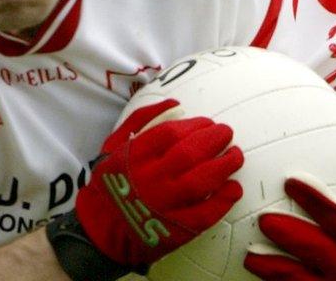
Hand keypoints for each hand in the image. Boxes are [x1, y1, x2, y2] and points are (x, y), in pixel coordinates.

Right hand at [46, 99, 243, 279]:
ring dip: (224, 166)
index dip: (194, 125)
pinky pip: (206, 214)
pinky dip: (224, 200)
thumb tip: (174, 103)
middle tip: (227, 133)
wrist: (100, 233)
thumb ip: (141, 120)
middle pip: (189, 154)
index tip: (207, 122)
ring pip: (201, 182)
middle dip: (214, 139)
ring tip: (235, 156)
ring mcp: (164, 206)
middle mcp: (149, 180)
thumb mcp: (114, 146)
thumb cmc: (110, 184)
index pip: (170, 133)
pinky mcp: (176, 230)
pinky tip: (233, 187)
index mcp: (133, 157)